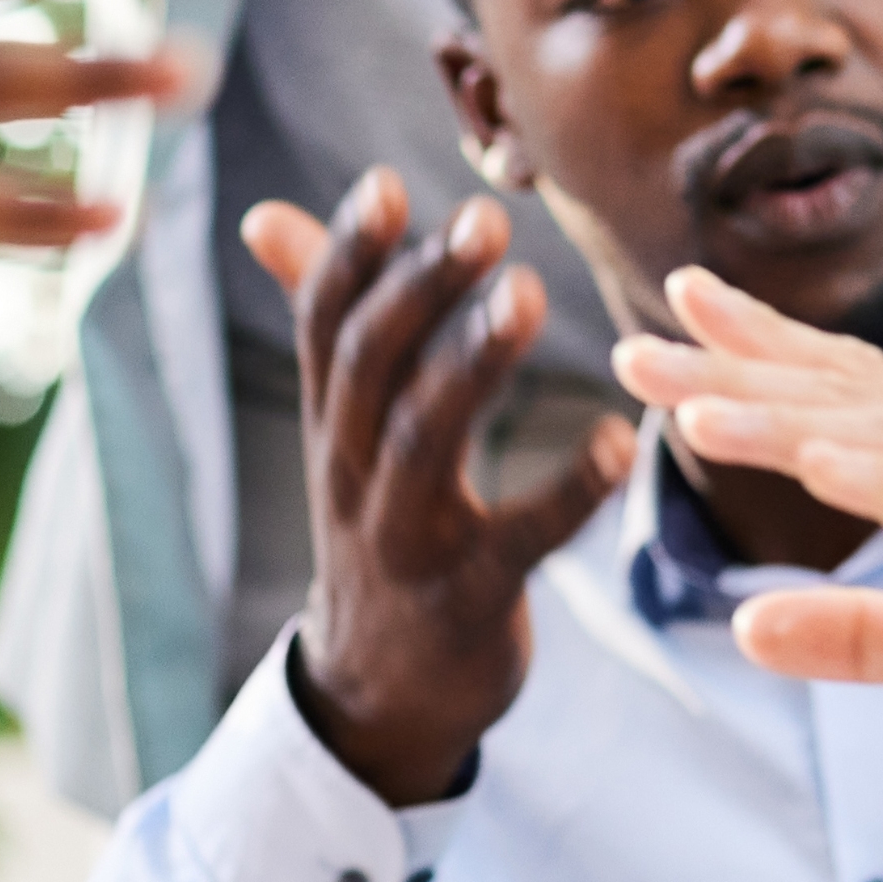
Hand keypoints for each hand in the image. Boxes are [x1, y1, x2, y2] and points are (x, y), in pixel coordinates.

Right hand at [252, 174, 633, 804]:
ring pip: (423, 441)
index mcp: (331, 426)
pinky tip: (619, 441)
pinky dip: (567, 491)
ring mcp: (402, 541)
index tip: (387, 183)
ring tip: (530, 293)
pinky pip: (518, 540)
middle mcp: (351, 475)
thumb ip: (317, 322)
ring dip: (474, 364)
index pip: (325, 326)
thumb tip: (263, 214)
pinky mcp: (465, 600)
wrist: (379, 698)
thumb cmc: (380, 531)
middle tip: (486, 218)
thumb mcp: (339, 433)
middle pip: (370, 368)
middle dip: (421, 288)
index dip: (349, 256)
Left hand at [613, 269, 882, 809]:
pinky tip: (803, 458)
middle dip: (740, 362)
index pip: (852, 406)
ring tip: (682, 395)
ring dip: (777, 412)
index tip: (682, 320)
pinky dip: (874, 474)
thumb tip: (747, 624)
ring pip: (880, 439)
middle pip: (846, 400)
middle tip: (642, 330)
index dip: (766, 360)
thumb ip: (858, 637)